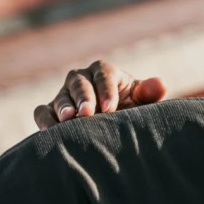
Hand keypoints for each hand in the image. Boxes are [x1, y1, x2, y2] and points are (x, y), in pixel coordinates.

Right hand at [33, 60, 166, 129]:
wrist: (114, 127)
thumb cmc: (131, 110)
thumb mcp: (142, 102)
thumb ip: (149, 94)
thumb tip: (161, 84)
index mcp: (104, 72)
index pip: (103, 75)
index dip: (106, 90)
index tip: (111, 108)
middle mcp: (82, 79)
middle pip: (79, 83)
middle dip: (84, 98)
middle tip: (87, 113)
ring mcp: (64, 94)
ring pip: (61, 96)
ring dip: (63, 107)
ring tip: (68, 120)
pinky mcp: (51, 110)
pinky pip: (42, 111)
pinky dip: (44, 119)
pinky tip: (50, 132)